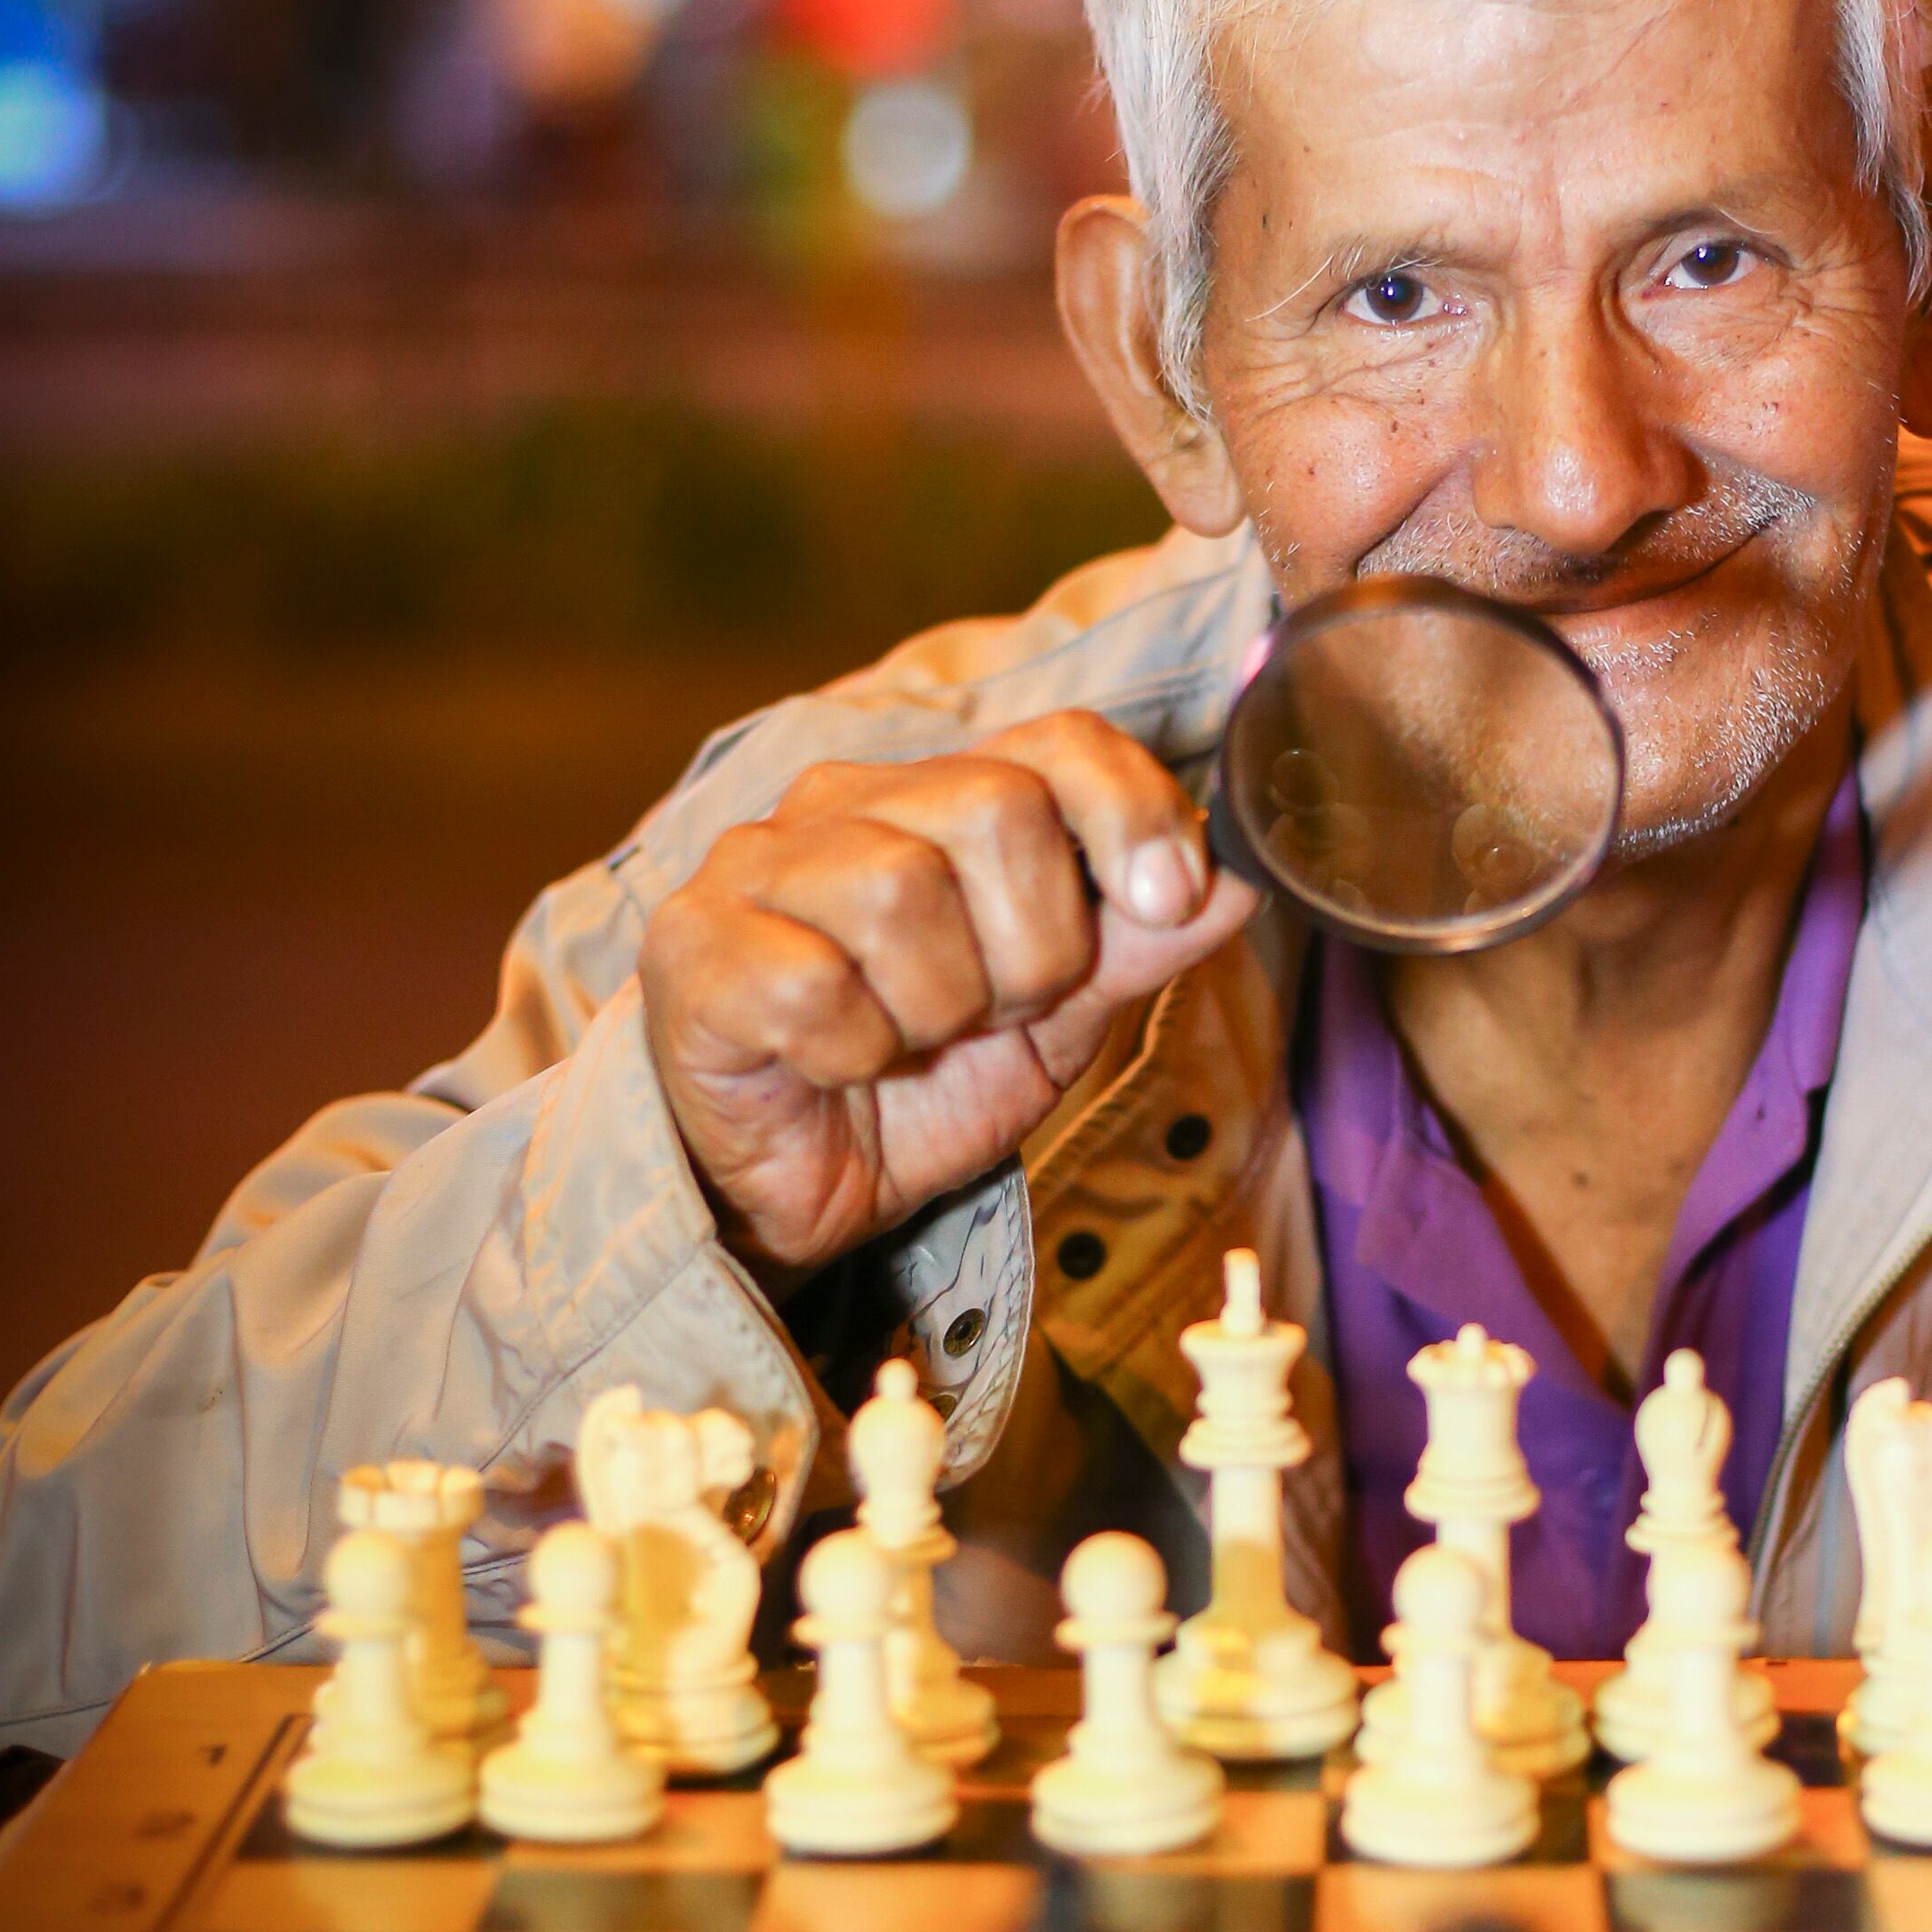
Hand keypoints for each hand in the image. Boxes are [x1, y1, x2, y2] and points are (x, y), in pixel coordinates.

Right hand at [639, 714, 1253, 1273]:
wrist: (792, 1191)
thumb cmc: (916, 1086)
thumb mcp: (1056, 1021)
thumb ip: (1135, 945)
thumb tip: (1238, 877)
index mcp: (939, 797)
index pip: (1060, 741)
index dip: (1130, 811)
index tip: (1165, 897)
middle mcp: (842, 804)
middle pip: (996, 811)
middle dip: (1029, 949)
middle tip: (989, 1014)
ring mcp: (755, 868)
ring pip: (901, 894)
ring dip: (936, 1007)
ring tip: (905, 1041)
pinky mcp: (693, 949)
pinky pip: (812, 985)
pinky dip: (850, 1051)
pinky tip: (832, 1067)